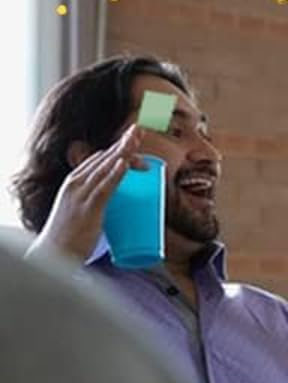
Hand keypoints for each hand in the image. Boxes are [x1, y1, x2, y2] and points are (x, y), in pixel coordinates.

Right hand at [26, 125, 147, 265]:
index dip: (118, 150)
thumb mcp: (84, 212)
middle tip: (139, 130)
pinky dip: (115, 175)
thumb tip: (119, 210)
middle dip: (123, 144)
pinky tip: (124, 164)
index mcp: (75, 181)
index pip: (99, 159)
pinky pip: (104, 188)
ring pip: (105, 168)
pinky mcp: (88, 208)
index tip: (135, 142)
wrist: (54, 252)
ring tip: (136, 138)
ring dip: (122, 152)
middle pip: (104, 158)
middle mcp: (76, 183)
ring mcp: (81, 194)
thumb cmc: (70, 236)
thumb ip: (99, 205)